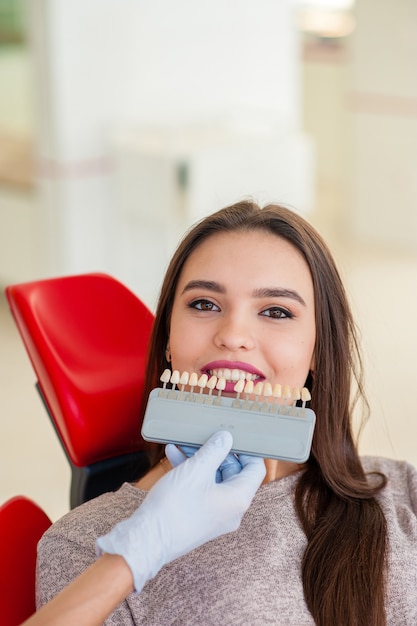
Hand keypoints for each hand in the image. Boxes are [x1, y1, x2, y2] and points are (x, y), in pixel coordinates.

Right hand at [96, 431, 264, 592]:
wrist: (147, 540)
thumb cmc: (174, 508)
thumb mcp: (196, 470)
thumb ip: (214, 450)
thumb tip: (225, 439)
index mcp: (238, 499)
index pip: (256, 469)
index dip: (246, 450)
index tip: (233, 437)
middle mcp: (231, 510)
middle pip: (233, 472)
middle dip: (215, 452)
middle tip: (201, 437)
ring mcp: (216, 516)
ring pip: (214, 479)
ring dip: (199, 460)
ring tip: (182, 444)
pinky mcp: (200, 518)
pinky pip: (202, 490)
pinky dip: (191, 473)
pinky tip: (174, 457)